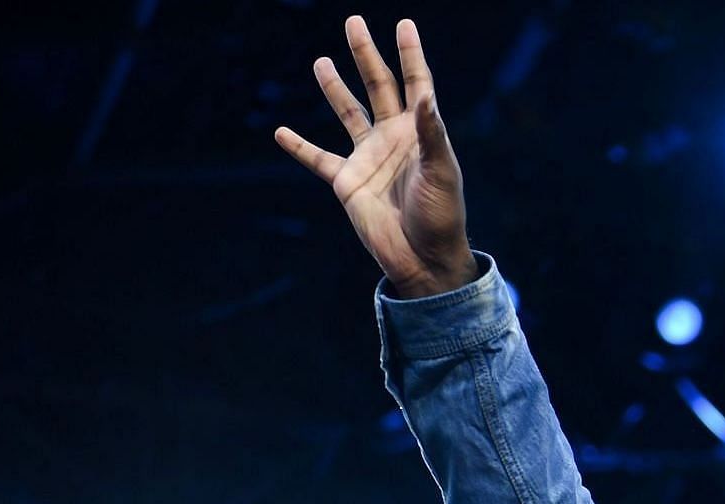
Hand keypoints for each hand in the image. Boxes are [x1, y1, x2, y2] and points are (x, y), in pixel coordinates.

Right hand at [274, 16, 477, 298]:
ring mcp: (368, 158)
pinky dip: (298, 147)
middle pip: (378, 86)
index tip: (404, 24)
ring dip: (335, 88)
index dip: (410, 54)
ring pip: (347, 113)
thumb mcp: (443, 172)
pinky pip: (318, 159)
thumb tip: (424, 98)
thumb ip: (431, 134)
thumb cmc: (441, 216)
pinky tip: (281, 132)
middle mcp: (393, 139)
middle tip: (354, 23)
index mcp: (420, 133)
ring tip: (322, 61)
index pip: (416, 84)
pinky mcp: (347, 181)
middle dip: (366, 55)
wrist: (423, 258)